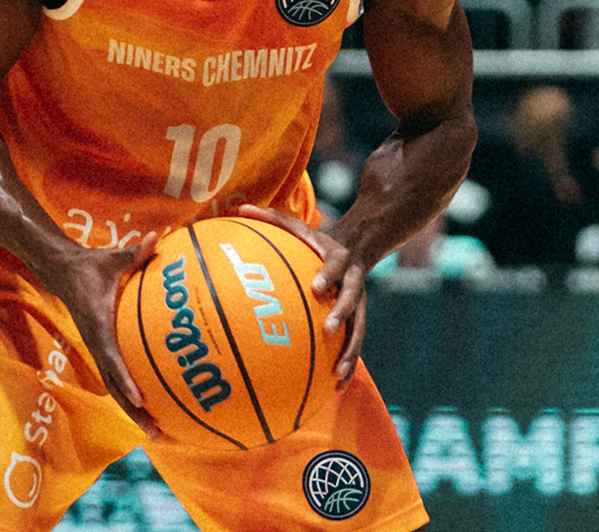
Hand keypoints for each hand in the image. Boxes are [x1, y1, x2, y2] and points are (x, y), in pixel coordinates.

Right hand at [30, 237, 164, 437]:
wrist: (62, 273)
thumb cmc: (91, 266)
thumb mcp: (112, 258)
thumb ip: (135, 252)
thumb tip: (155, 238)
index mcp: (98, 326)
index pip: (111, 358)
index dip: (124, 379)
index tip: (140, 399)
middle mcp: (98, 344)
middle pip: (115, 386)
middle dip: (135, 411)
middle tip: (159, 432)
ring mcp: (100, 350)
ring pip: (117, 388)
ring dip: (136, 411)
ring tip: (161, 432)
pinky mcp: (104, 349)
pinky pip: (121, 376)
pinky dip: (136, 393)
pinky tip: (159, 405)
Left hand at [227, 204, 366, 388]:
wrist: (358, 247)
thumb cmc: (315, 240)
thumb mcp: (297, 225)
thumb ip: (271, 218)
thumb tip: (239, 206)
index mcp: (339, 260)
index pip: (337, 265)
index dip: (329, 275)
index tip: (317, 286)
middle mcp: (353, 283)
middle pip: (354, 300)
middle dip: (343, 315)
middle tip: (329, 329)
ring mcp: (357, 305)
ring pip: (359, 330)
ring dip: (350, 352)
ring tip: (338, 375)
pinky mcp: (356, 321)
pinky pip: (352, 346)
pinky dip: (345, 366)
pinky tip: (334, 391)